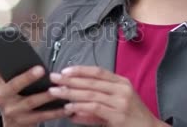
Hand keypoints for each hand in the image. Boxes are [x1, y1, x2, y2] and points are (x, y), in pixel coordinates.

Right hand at [0, 39, 67, 126]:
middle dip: (27, 77)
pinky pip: (42, 116)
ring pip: (31, 102)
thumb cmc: (17, 102)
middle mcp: (2, 98)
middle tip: (40, 69)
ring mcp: (12, 112)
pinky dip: (56, 111)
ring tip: (58, 90)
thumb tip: (35, 60)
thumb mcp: (13, 90)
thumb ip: (18, 75)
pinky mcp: (23, 123)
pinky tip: (67, 107)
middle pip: (14, 85)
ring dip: (46, 95)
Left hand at [49, 66, 169, 126]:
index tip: (64, 70)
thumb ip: (94, 106)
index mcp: (121, 82)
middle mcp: (122, 89)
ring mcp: (120, 101)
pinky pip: (95, 108)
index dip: (80, 70)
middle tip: (54, 78)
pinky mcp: (118, 115)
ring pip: (91, 94)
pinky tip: (69, 107)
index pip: (98, 71)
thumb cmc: (132, 117)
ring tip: (56, 92)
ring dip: (71, 93)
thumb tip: (72, 109)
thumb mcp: (115, 106)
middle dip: (70, 80)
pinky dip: (80, 106)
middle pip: (91, 81)